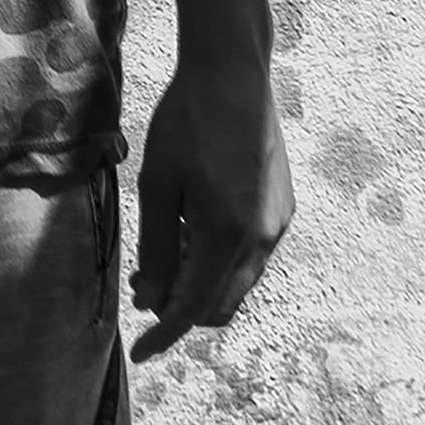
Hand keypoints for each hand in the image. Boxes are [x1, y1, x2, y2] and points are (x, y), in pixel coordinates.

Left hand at [128, 52, 292, 362]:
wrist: (234, 73)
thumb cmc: (187, 122)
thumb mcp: (159, 185)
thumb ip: (157, 248)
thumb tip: (154, 300)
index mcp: (228, 234)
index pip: (194, 307)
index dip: (165, 334)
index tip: (141, 351)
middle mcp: (262, 238)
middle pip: (221, 303)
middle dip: (182, 308)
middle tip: (144, 287)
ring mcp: (278, 223)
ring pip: (238, 281)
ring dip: (201, 282)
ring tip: (164, 250)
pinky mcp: (283, 207)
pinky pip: (251, 255)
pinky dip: (221, 259)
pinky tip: (193, 227)